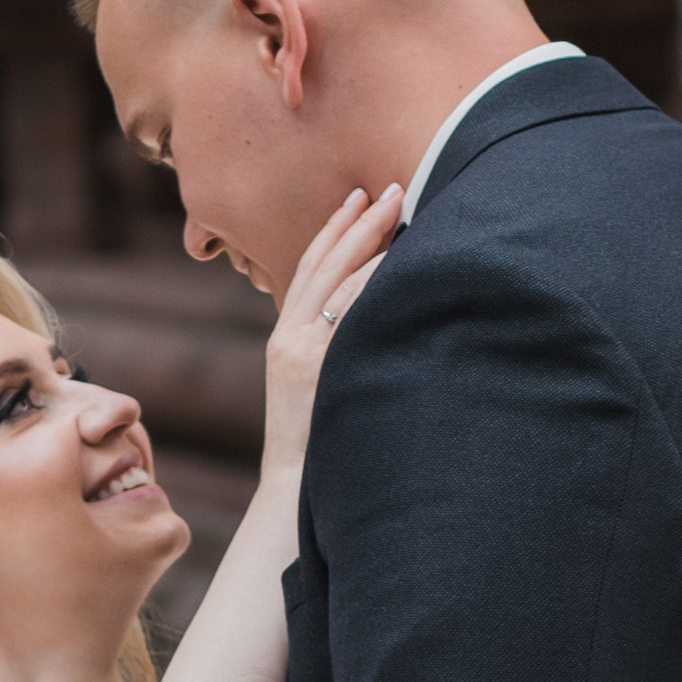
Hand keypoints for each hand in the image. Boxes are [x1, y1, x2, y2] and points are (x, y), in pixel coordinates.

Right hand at [259, 184, 398, 480]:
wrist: (295, 493)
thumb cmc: (318, 447)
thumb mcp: (316, 392)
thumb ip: (332, 356)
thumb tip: (368, 329)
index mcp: (286, 341)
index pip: (308, 270)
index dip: (332, 232)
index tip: (356, 200)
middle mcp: (289, 339)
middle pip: (321, 264)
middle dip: (355, 223)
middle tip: (383, 187)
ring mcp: (301, 352)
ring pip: (335, 281)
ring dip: (368, 240)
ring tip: (395, 208)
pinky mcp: (316, 367)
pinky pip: (347, 313)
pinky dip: (371, 281)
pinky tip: (395, 258)